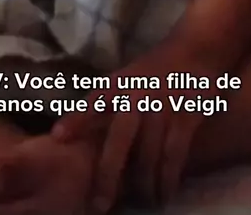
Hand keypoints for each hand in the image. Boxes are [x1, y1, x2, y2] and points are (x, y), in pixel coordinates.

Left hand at [52, 41, 207, 211]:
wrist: (193, 50)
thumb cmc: (152, 71)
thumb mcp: (124, 79)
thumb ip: (105, 104)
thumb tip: (70, 134)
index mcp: (118, 85)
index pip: (93, 103)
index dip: (75, 120)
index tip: (57, 139)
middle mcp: (137, 96)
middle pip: (118, 140)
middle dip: (108, 175)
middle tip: (99, 205)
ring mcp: (161, 107)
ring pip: (148, 156)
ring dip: (143, 186)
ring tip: (140, 204)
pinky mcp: (185, 116)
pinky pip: (174, 155)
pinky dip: (169, 179)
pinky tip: (165, 193)